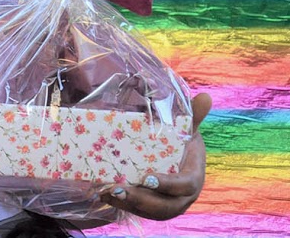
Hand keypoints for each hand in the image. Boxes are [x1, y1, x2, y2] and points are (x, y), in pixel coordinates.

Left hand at [101, 93, 211, 219]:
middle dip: (142, 200)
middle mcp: (183, 197)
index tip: (147, 178)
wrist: (178, 157)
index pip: (185, 185)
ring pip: (152, 212)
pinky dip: (124, 206)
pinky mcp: (154, 207)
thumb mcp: (187, 128)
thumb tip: (205, 96)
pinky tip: (105, 195)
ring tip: (108, 193)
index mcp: (194, 177)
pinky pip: (141, 211)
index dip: (168, 184)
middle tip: (119, 190)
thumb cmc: (182, 142)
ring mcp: (169, 204)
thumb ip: (193, 115)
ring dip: (129, 205)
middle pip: (167, 207)